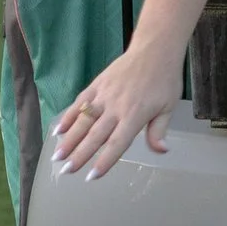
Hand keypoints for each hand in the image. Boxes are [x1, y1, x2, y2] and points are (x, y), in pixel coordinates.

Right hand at [51, 40, 182, 179]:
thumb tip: (161, 151)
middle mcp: (116, 107)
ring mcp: (104, 95)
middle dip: (79, 155)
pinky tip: (58, 130)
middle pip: (95, 135)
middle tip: (66, 172)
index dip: (104, 161)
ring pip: (83, 120)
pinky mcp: (97, 84)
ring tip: (57, 156)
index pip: (117, 143)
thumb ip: (159, 131)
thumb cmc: (164, 80)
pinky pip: (80, 102)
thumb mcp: (169, 107)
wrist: (154, 48)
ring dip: (69, 139)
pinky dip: (68, 116)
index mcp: (135, 115)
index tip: (91, 177)